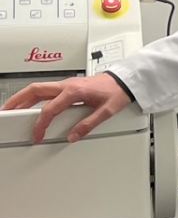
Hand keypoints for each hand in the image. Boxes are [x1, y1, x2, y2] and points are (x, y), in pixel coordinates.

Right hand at [2, 74, 131, 143]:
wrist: (124, 81)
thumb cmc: (117, 93)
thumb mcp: (106, 112)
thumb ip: (88, 125)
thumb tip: (72, 136)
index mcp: (74, 92)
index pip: (50, 109)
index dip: (41, 124)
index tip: (37, 135)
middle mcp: (67, 85)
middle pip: (34, 91)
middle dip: (17, 102)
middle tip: (6, 113)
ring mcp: (66, 84)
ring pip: (37, 88)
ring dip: (22, 98)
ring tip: (11, 108)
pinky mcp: (67, 85)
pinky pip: (45, 89)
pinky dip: (33, 96)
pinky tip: (29, 104)